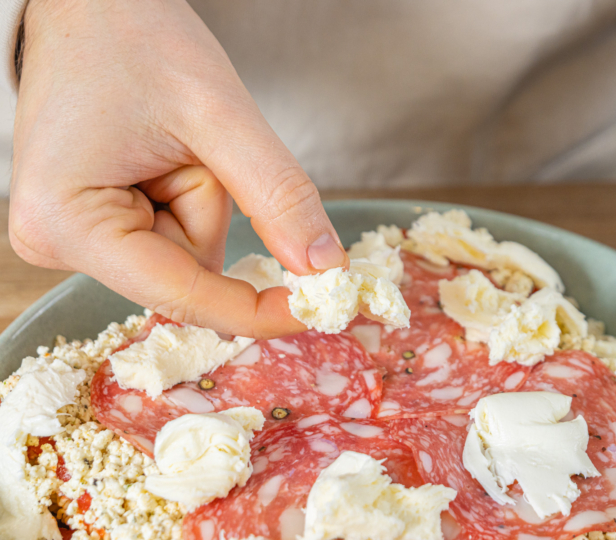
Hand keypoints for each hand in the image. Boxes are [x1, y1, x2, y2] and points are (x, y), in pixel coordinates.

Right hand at [10, 0, 347, 337]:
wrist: (88, 3)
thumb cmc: (135, 38)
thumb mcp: (220, 116)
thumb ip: (277, 197)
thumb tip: (324, 268)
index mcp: (69, 222)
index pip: (183, 296)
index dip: (258, 310)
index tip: (320, 309)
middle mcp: (57, 241)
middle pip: (187, 270)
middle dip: (213, 208)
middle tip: (189, 142)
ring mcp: (70, 233)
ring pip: (184, 253)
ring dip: (200, 196)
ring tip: (167, 136)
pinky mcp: (90, 221)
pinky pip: (167, 233)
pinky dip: (186, 195)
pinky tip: (160, 149)